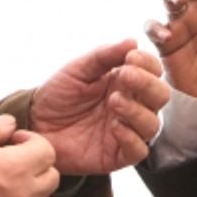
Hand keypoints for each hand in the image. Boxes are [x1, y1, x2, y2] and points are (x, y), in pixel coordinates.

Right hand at [0, 115, 58, 196]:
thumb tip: (10, 123)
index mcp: (15, 167)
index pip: (47, 151)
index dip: (32, 141)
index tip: (14, 141)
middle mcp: (22, 196)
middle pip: (51, 178)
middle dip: (37, 166)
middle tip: (14, 162)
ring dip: (30, 196)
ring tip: (5, 189)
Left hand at [29, 39, 169, 174]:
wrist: (35, 124)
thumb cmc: (58, 94)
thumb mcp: (78, 69)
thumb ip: (104, 56)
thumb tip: (133, 41)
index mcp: (125, 82)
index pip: (153, 71)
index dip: (148, 63)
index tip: (131, 57)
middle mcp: (132, 105)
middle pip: (160, 96)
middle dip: (147, 84)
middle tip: (125, 76)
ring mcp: (126, 130)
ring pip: (153, 124)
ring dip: (137, 110)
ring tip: (113, 101)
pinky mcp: (117, 155)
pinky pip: (138, 151)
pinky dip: (131, 137)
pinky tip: (114, 126)